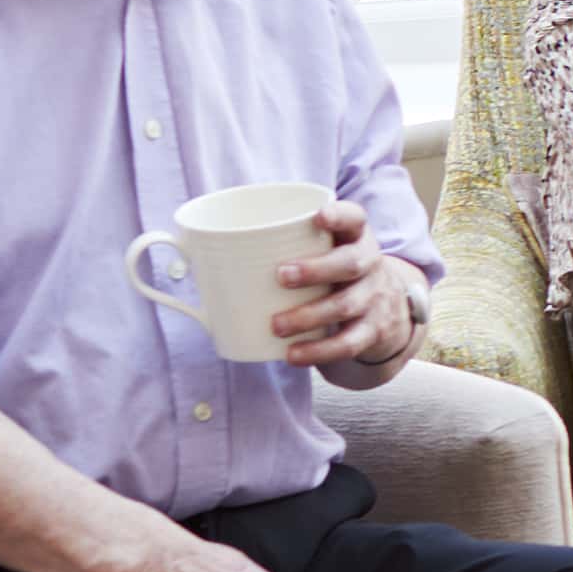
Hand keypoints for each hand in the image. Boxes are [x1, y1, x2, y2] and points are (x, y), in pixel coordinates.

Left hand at [270, 201, 425, 372]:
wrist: (386, 307)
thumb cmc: (333, 273)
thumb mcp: (323, 251)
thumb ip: (277, 244)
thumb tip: (186, 246)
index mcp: (354, 238)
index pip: (355, 218)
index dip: (340, 215)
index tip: (317, 216)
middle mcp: (370, 265)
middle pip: (350, 263)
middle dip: (317, 269)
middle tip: (281, 276)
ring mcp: (374, 298)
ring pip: (346, 305)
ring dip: (310, 315)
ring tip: (276, 325)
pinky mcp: (373, 330)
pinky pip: (349, 343)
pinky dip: (319, 351)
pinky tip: (293, 355)